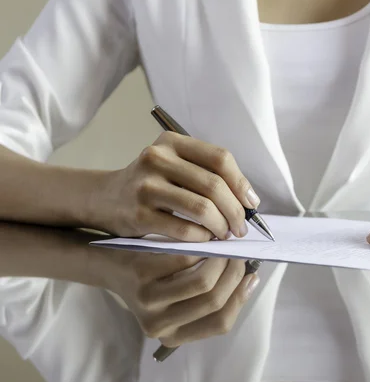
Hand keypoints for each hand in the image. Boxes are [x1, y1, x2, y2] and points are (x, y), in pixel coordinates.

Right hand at [90, 131, 260, 240]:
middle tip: (241, 227)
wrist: (105, 199)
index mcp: (172, 142)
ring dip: (221, 225)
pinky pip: (183, 229)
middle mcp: (157, 158)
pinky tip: (206, 240)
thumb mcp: (175, 166)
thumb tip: (248, 200)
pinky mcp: (138, 214)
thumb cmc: (151, 185)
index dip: (242, 183)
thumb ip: (207, 174)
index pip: (220, 158)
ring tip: (225, 234)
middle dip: (235, 210)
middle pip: (214, 185)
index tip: (251, 203)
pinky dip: (202, 237)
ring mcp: (146, 186)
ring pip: (202, 208)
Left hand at [102, 250, 258, 346]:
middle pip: (214, 300)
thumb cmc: (152, 279)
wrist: (109, 264)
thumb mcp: (179, 297)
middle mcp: (160, 325)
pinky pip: (185, 258)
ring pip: (202, 281)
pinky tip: (203, 236)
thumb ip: (211, 295)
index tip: (251, 275)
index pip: (221, 323)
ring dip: (220, 258)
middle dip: (233, 273)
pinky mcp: (142, 275)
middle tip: (237, 253)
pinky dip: (200, 245)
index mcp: (174, 335)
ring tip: (222, 244)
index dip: (240, 297)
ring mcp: (149, 301)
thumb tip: (249, 279)